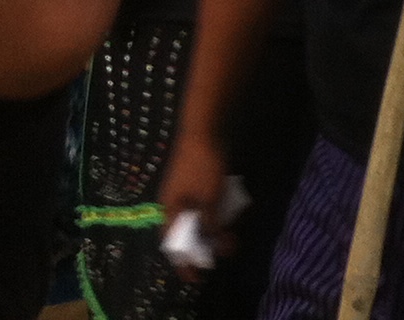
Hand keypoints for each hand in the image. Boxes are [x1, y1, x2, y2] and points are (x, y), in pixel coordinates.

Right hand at [157, 126, 233, 280]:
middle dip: (207, 243)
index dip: (185, 262)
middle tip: (228, 247)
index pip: (174, 244)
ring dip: (214, 227)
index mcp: (170, 209)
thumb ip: (209, 222)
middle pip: (188, 231)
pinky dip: (216, 210)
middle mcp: (174, 202)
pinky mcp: (197, 178)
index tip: (196, 276)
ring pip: (198, 216)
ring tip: (232, 232)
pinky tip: (233, 209)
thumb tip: (212, 239)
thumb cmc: (203, 165)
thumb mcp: (209, 199)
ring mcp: (185, 189)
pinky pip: (205, 202)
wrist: (205, 127)